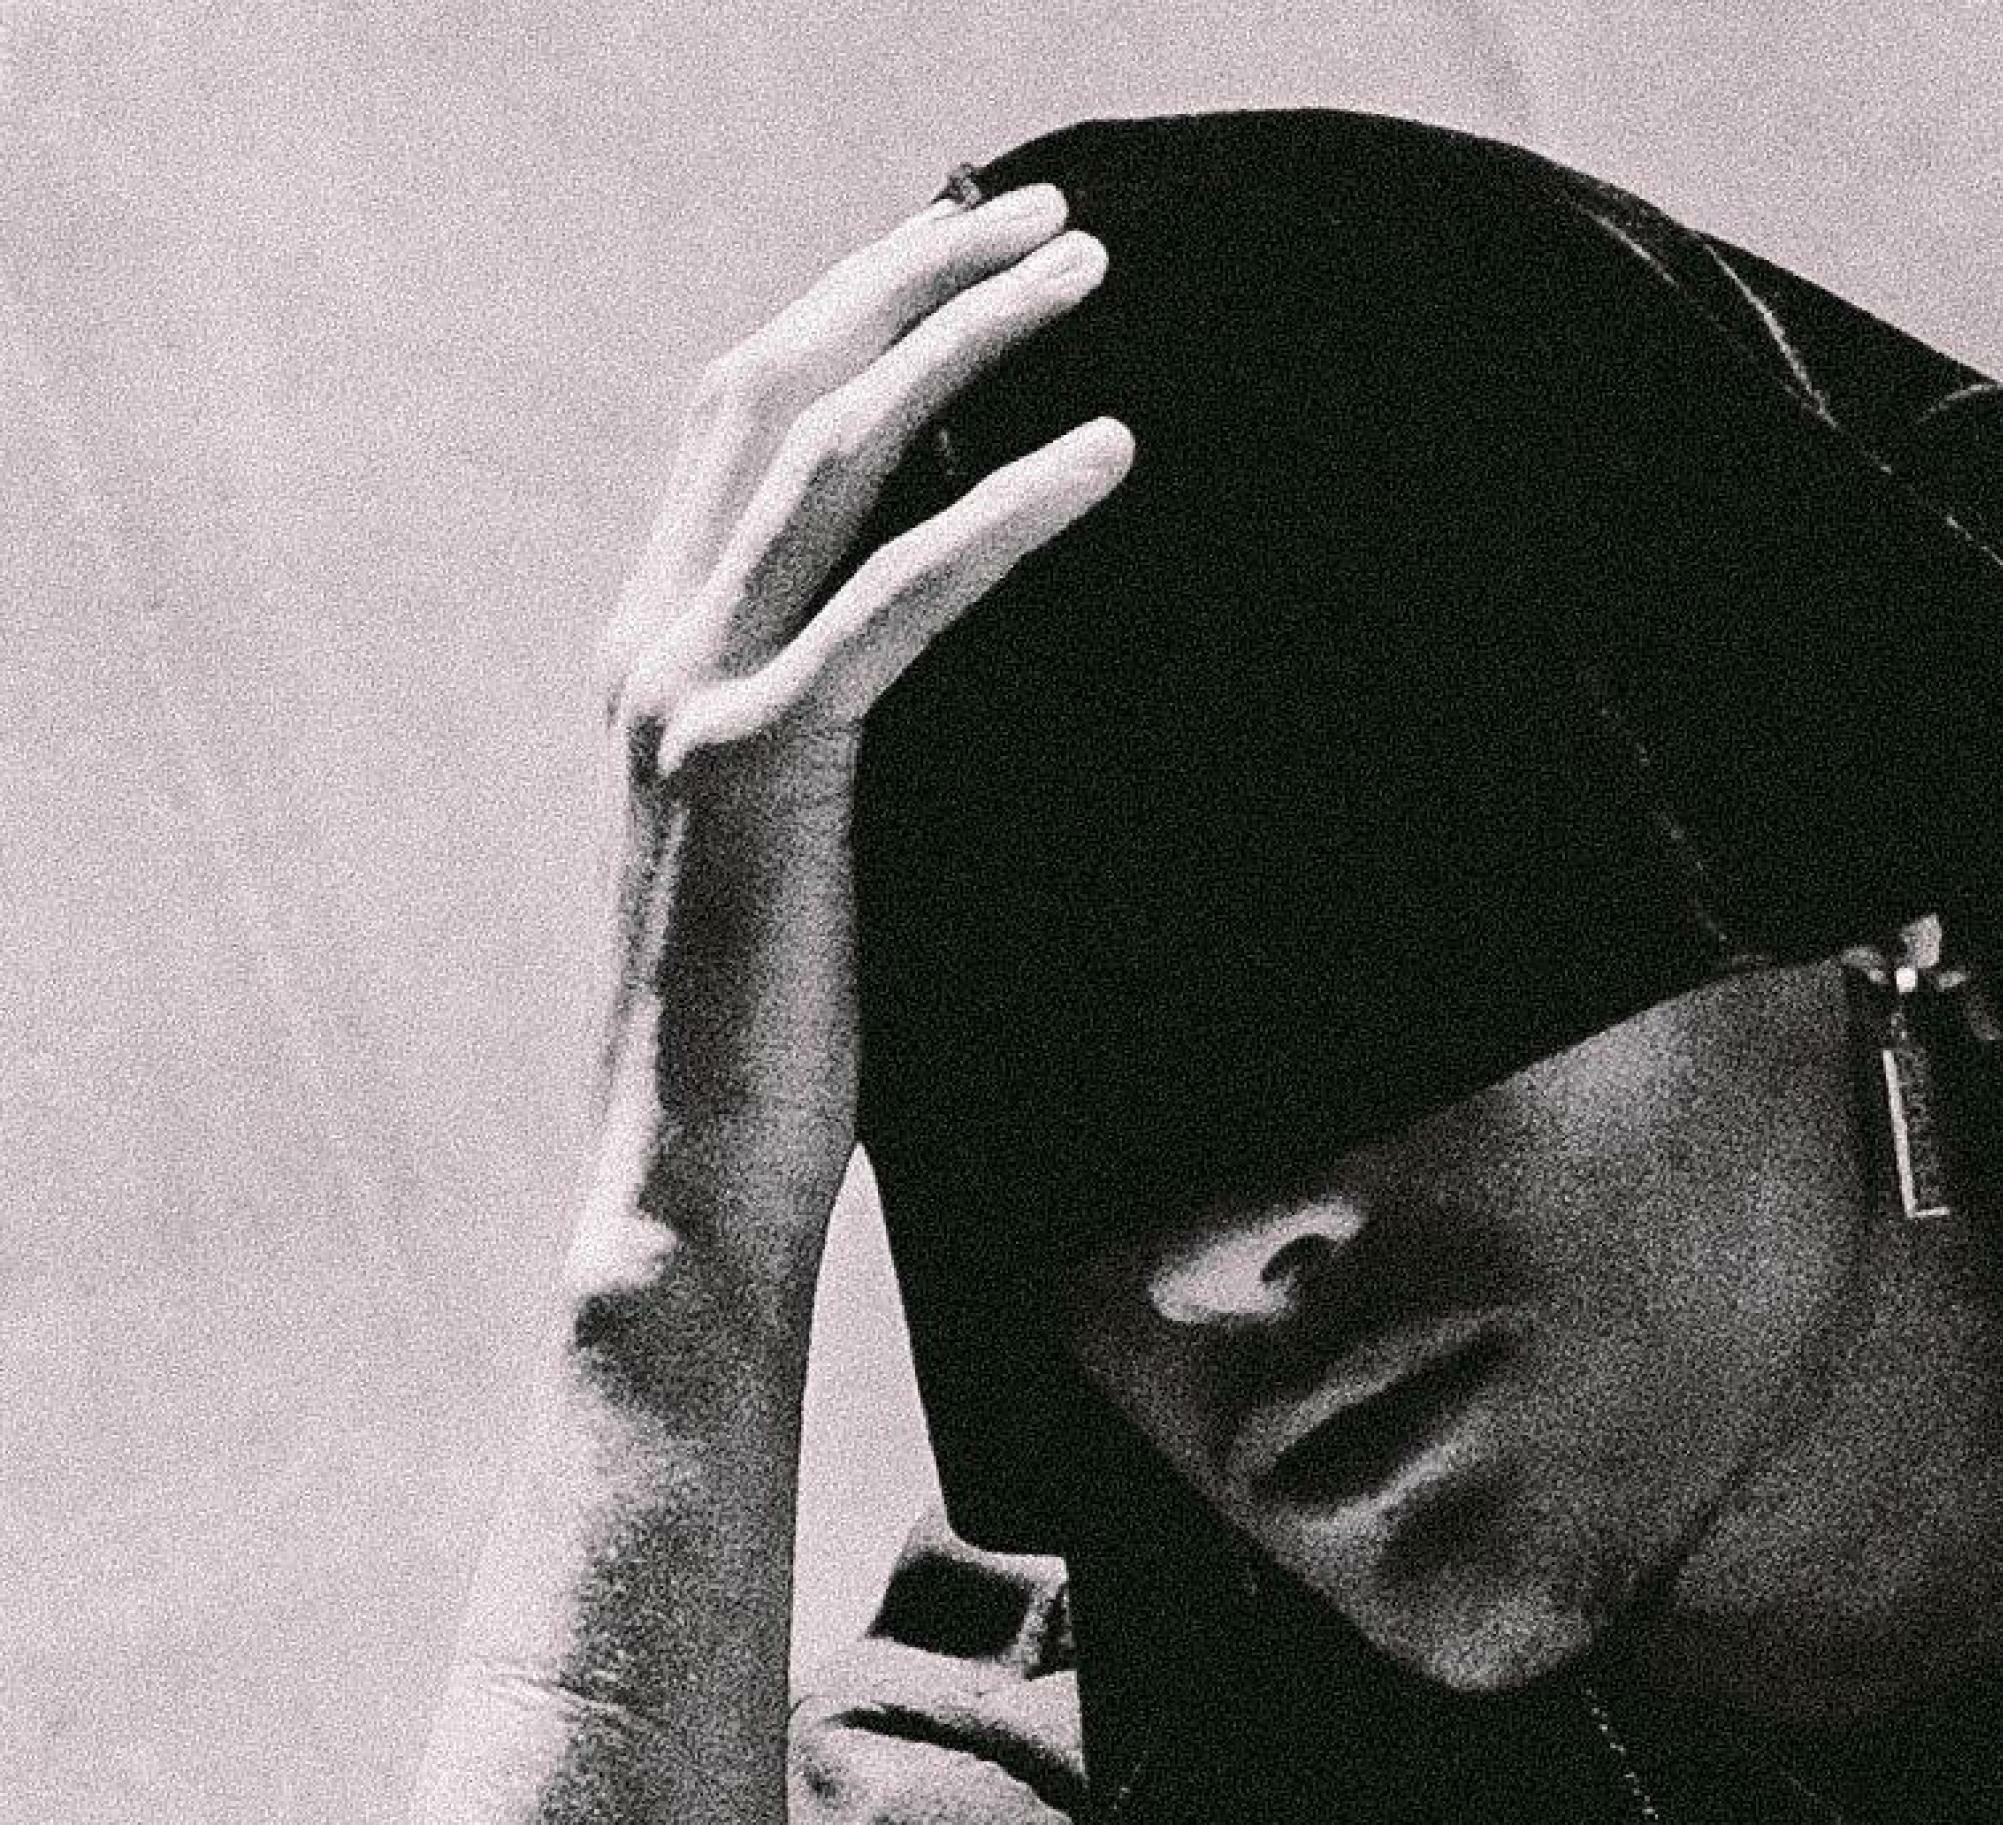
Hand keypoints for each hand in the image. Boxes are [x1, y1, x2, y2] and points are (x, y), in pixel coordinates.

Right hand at [581, 180, 1133, 1324]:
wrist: (687, 1187)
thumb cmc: (771, 1049)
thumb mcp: (807, 859)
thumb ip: (845, 742)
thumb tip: (965, 675)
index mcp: (652, 658)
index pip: (741, 426)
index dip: (850, 313)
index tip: (969, 254)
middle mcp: (648, 649)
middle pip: (776, 388)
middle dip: (910, 277)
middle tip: (1048, 212)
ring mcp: (690, 700)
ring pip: (829, 455)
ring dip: (965, 339)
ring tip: (1089, 270)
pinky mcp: (763, 772)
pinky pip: (901, 599)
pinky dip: (1008, 507)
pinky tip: (1108, 453)